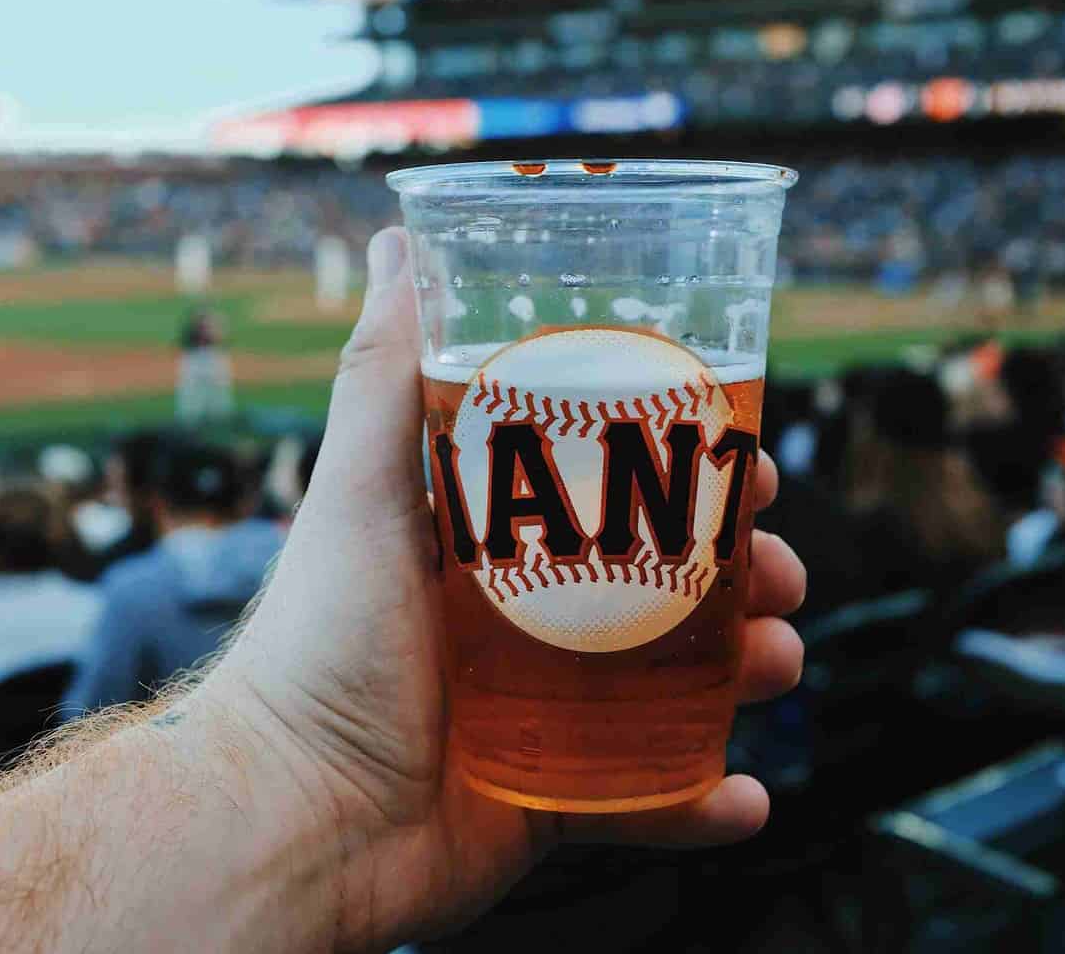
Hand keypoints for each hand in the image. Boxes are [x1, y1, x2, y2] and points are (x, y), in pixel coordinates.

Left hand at [214, 227, 806, 950]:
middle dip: (742, 573)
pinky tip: (743, 794)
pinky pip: (647, 800)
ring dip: (744, 671)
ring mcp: (545, 714)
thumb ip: (383, 373)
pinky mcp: (550, 799)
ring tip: (775, 662)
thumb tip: (395, 241)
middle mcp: (526, 624)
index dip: (693, 475)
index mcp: (496, 546)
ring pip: (676, 685)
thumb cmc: (314, 650)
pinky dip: (704, 797)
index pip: (619, 491)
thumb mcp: (358, 493)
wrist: (286, 822)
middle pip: (667, 584)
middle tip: (778, 573)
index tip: (748, 460)